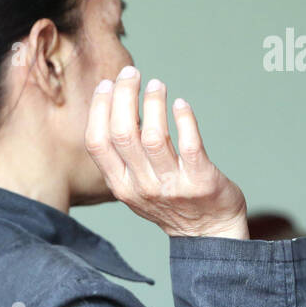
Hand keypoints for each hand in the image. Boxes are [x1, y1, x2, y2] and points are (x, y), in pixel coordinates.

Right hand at [85, 66, 247, 238]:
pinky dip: (183, 119)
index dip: (99, 109)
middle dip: (124, 96)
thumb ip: (123, 157)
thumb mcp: (135, 187)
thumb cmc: (170, 202)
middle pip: (123, 133)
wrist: (208, 233)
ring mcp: (171, 185)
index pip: (97, 142)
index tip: (107, 84)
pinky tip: (180, 104)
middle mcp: (141, 186)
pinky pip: (190, 144)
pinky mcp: (200, 181)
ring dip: (154, 103)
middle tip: (132, 73)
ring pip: (154, 137)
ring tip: (157, 85)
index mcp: (120, 186)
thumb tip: (116, 106)